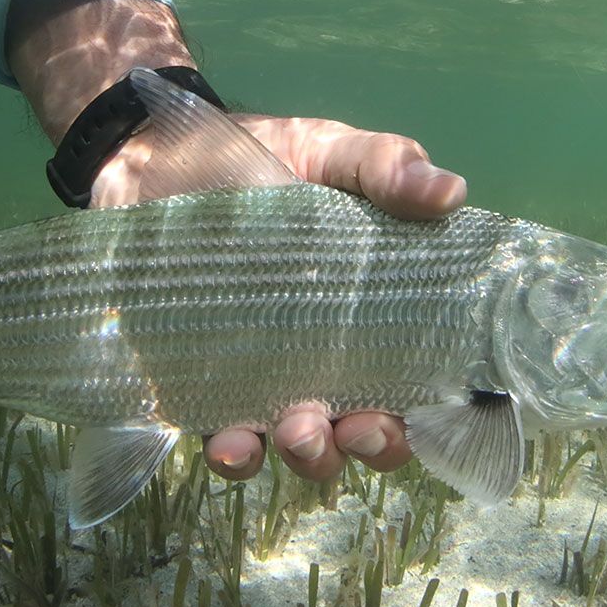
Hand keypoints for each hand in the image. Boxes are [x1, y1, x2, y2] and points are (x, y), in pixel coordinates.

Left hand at [93, 113, 466, 482]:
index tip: (422, 410)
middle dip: (368, 443)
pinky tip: (230, 442)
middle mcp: (325, 360)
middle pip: (365, 430)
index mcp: (371, 312)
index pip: (417, 379)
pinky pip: (226, 439)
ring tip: (298, 432)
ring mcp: (265, 378)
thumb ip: (385, 166)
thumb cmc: (259, 158)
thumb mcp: (330, 152)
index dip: (428, 410)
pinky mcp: (203, 386)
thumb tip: (451, 192)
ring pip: (300, 446)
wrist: (155, 157)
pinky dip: (236, 454)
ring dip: (308, 454)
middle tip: (358, 427)